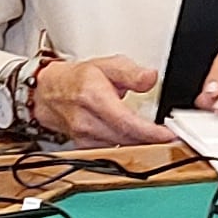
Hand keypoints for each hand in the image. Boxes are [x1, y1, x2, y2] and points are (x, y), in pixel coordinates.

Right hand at [31, 55, 168, 147]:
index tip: (168, 134)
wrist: (49, 93)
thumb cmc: (78, 79)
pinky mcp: (84, 147)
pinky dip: (127, 146)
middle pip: (125, 138)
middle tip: (168, 135)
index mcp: (93, 98)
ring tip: (154, 136)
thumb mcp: (107, 64)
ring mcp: (83, 137)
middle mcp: (86, 121)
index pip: (126, 122)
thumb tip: (150, 78)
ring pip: (120, 147)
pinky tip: (135, 139)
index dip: (150, 132)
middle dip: (150, 139)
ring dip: (140, 144)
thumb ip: (131, 72)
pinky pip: (111, 152)